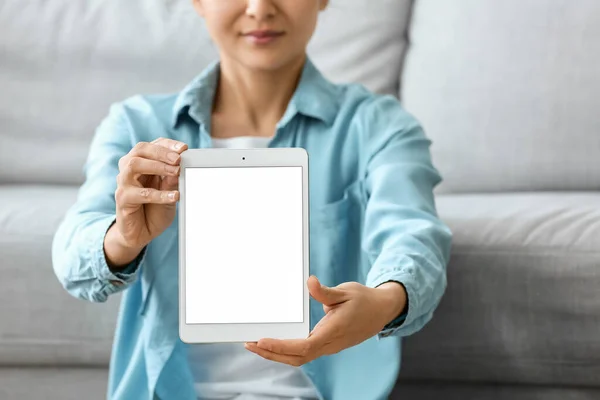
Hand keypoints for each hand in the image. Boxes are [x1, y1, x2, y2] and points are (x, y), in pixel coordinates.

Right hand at [105, 137, 187, 266]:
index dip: (167, 145)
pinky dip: (159, 194)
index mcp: (140, 163)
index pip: (151, 145)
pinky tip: (174, 196)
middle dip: (161, 152)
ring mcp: (123, 183)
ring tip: (176, 172)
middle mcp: (128, 170)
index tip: (183, 148)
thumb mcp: (168, 191)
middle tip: (178, 159)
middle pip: (140, 150)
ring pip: (134, 165)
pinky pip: (140, 193)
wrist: (141, 233)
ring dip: (157, 166)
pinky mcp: (122, 199)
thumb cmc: (154, 209)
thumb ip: (172, 179)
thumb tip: (182, 164)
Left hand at [244, 276, 406, 365]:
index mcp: (333, 332)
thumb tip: (309, 283)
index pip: (303, 347)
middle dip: (271, 353)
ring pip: (299, 357)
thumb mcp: (346, 291)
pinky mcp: (327, 344)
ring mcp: (329, 346)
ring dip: (277, 353)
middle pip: (296, 358)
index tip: (262, 340)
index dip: (281, 347)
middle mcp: (330, 344)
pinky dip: (286, 350)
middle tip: (249, 344)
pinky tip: (274, 343)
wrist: (382, 311)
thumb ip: (325, 291)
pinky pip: (304, 352)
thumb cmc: (364, 300)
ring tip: (256, 344)